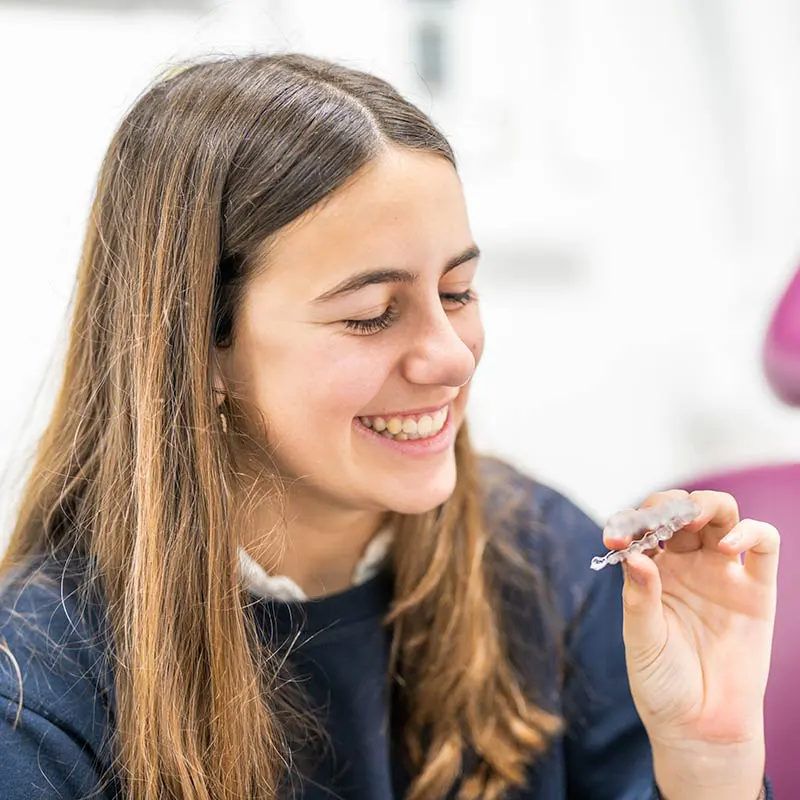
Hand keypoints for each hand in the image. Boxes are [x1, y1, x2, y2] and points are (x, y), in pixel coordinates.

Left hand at [604, 490, 778, 797]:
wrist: (699, 726)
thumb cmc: (661, 681)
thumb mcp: (641, 640)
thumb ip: (639, 598)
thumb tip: (634, 556)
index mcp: (652, 569)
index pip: (642, 528)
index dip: (627, 523)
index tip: (612, 537)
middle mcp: (686, 563)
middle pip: (681, 510)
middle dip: (666, 505)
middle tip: (653, 519)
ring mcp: (722, 573)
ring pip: (720, 515)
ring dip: (704, 506)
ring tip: (688, 518)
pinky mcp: (757, 591)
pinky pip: (764, 546)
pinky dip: (750, 533)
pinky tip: (728, 545)